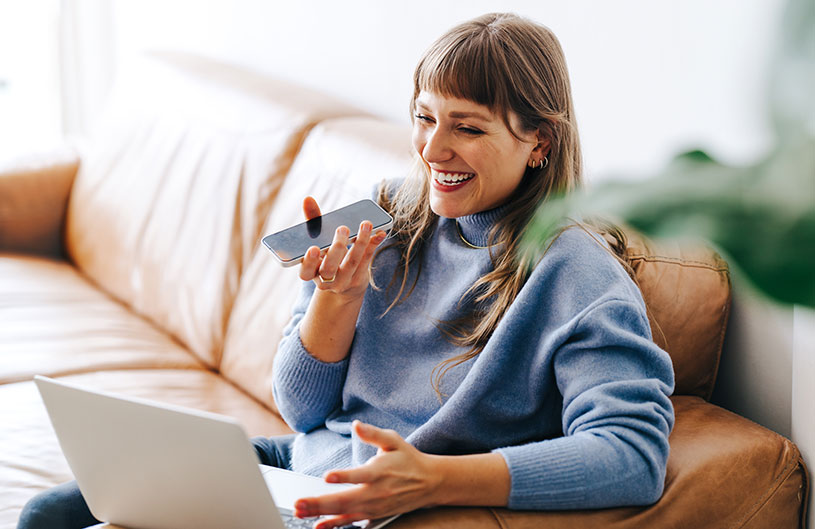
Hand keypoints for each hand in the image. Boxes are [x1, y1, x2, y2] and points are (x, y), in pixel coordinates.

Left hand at [293, 421, 443, 528]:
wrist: (429, 483)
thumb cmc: (408, 459)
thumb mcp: (394, 441)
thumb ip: (373, 434)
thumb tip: (357, 425)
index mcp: (380, 471)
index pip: (360, 475)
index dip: (343, 476)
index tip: (327, 476)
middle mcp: (376, 492)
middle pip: (345, 500)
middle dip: (320, 503)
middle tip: (298, 503)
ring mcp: (374, 506)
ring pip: (345, 513)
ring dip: (321, 514)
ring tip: (300, 512)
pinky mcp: (374, 514)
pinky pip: (351, 522)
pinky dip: (335, 525)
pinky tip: (319, 526)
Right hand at [298, 197, 386, 300]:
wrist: (344, 282)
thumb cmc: (327, 256)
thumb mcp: (317, 241)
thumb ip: (312, 221)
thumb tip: (308, 199)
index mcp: (310, 272)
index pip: (305, 272)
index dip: (309, 262)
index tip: (315, 248)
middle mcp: (325, 280)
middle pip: (329, 268)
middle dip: (337, 248)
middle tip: (343, 229)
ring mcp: (343, 282)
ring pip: (351, 262)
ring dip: (360, 242)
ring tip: (366, 224)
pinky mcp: (358, 279)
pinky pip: (366, 261)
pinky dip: (373, 245)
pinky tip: (380, 233)